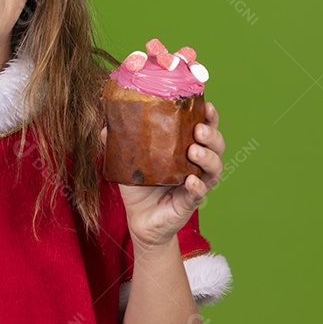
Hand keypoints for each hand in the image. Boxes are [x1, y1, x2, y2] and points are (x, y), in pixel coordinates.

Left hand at [104, 102, 224, 251]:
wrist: (139, 218)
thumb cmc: (139, 186)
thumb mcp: (128, 161)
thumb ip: (119, 143)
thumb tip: (106, 127)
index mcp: (185, 148)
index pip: (204, 128)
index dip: (209, 116)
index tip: (206, 105)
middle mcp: (197, 164)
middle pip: (217, 146)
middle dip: (212, 135)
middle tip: (198, 131)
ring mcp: (197, 183)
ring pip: (215, 168)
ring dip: (208, 158)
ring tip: (194, 153)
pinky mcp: (190, 202)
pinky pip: (200, 193)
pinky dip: (198, 186)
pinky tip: (191, 180)